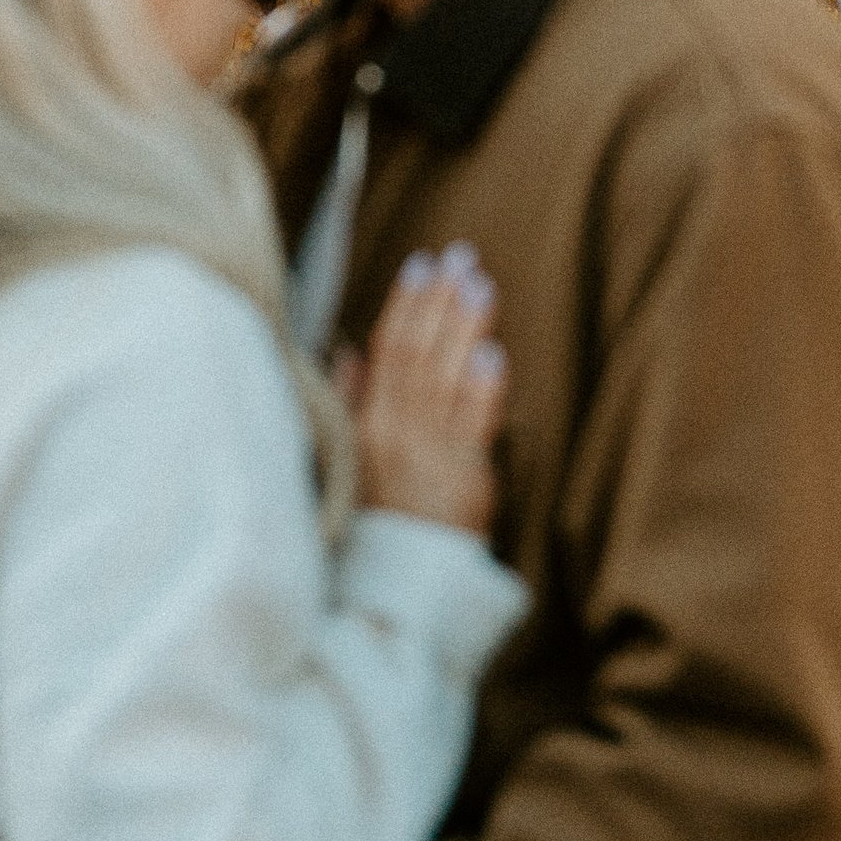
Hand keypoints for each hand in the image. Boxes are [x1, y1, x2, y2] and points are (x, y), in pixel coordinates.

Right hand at [346, 244, 504, 533]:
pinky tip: (493, 353)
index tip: (420, 265)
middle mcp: (397, 433)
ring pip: (446, 380)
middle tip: (460, 258)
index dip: (404, 305)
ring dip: (464, 330)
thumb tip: (347, 348)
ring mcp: (431, 455)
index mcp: (368, 424)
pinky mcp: (466, 480)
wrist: (400, 582)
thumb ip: (350, 400)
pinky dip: (483, 389)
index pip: (387, 351)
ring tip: (481, 286)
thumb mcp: (350, 455)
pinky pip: (473, 428)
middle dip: (440, 302)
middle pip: (418, 354)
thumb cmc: (378, 514)